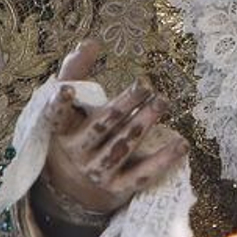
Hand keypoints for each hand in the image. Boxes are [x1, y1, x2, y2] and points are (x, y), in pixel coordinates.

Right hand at [37, 37, 188, 219]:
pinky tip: (181, 144)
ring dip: (143, 124)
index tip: (67, 90)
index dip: (59, 104)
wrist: (71, 194)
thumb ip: (75, 73)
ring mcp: (97, 173)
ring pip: (122, 148)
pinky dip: (163, 160)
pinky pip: (142, 175)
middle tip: (145, 85)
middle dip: (123, 105)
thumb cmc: (73, 136)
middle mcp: (76, 154)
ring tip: (162, 102)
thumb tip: (91, 42)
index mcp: (61, 132)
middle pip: (100, 127)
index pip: (55, 118)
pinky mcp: (118, 189)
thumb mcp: (67, 109)